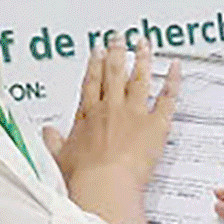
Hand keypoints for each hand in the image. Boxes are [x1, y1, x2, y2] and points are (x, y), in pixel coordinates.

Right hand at [43, 36, 177, 193]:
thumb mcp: (61, 158)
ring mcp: (133, 113)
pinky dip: (173, 81)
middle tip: (119, 39)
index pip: (91, 83)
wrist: (103, 185)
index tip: (97, 51)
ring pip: (139, 79)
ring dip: (142, 59)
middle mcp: (110, 109)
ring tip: (144, 44)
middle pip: (113, 73)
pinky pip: (167, 97)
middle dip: (116, 53)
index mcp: (88, 116)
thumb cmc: (84, 177)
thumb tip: (48, 133)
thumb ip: (54, 142)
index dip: (94, 65)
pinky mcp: (155, 124)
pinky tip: (175, 68)